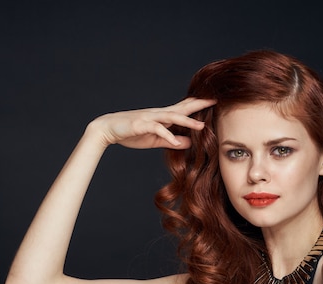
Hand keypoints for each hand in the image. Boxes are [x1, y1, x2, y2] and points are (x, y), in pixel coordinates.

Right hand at [85, 97, 215, 149]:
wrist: (107, 128)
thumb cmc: (131, 133)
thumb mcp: (155, 141)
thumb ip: (171, 141)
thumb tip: (188, 143)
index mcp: (162, 117)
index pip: (183, 108)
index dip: (198, 105)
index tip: (213, 101)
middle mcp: (158, 113)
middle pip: (181, 107)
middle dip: (198, 104)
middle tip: (214, 101)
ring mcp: (149, 118)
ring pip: (171, 116)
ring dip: (186, 121)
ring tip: (201, 127)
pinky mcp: (141, 125)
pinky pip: (156, 129)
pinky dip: (167, 135)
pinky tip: (176, 142)